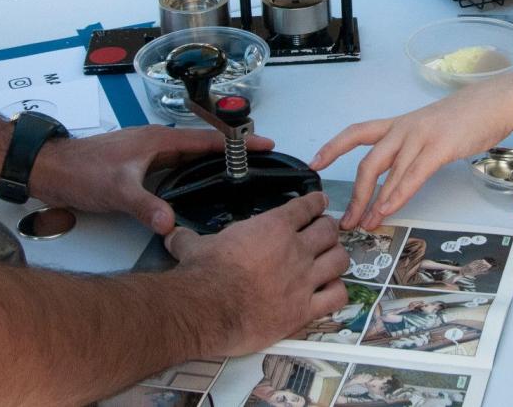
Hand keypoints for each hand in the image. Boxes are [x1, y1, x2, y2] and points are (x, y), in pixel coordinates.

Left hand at [28, 127, 276, 233]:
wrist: (49, 170)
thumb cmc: (80, 172)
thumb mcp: (117, 191)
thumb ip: (145, 207)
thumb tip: (170, 224)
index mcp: (157, 140)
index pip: (207, 139)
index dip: (237, 143)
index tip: (264, 144)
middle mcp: (155, 141)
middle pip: (203, 144)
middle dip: (231, 151)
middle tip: (258, 161)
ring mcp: (146, 151)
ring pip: (188, 154)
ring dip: (212, 160)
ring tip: (236, 172)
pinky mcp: (137, 162)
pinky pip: (175, 163)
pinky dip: (192, 169)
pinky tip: (196, 184)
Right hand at [166, 192, 347, 355]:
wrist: (206, 309)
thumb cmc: (203, 274)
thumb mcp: (194, 246)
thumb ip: (189, 238)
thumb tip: (172, 234)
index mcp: (274, 226)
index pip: (307, 206)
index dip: (317, 202)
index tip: (320, 203)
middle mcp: (295, 249)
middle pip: (329, 230)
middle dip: (328, 230)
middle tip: (324, 234)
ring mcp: (304, 279)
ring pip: (340, 259)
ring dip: (337, 258)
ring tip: (331, 260)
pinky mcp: (305, 309)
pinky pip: (337, 296)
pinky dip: (337, 291)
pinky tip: (330, 291)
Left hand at [309, 83, 512, 228]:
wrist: (495, 102)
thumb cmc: (465, 118)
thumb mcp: (430, 129)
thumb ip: (411, 149)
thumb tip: (397, 176)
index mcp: (399, 124)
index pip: (357, 132)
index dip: (333, 147)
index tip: (314, 164)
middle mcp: (404, 129)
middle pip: (368, 161)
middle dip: (355, 194)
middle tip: (346, 218)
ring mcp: (421, 137)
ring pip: (387, 172)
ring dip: (374, 202)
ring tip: (365, 224)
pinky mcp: (439, 147)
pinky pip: (412, 175)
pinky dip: (397, 195)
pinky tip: (388, 210)